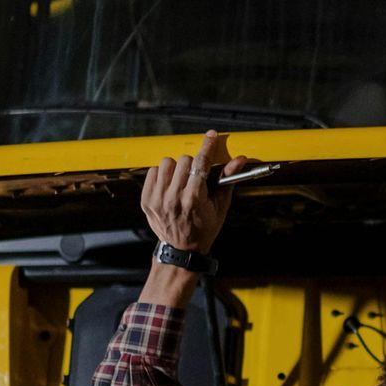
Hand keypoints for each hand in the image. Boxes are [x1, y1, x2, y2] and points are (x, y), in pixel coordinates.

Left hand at [142, 130, 253, 253]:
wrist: (182, 249)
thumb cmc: (205, 227)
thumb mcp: (221, 206)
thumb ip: (228, 180)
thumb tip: (239, 160)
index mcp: (193, 199)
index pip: (201, 163)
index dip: (207, 147)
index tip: (210, 136)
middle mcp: (173, 198)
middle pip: (184, 160)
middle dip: (193, 165)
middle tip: (196, 178)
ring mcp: (158, 200)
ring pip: (166, 163)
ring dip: (176, 168)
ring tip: (181, 181)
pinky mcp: (146, 200)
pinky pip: (152, 171)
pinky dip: (162, 175)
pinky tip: (169, 186)